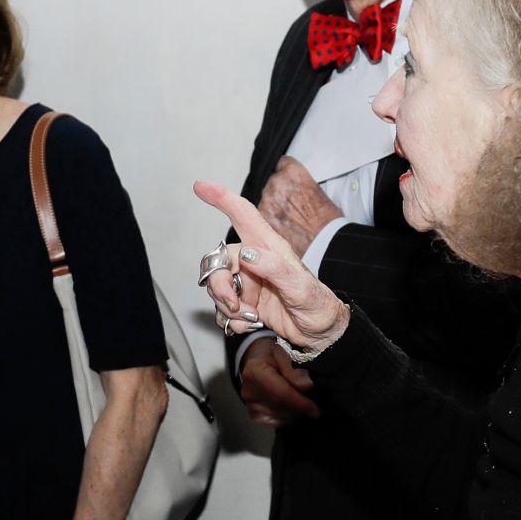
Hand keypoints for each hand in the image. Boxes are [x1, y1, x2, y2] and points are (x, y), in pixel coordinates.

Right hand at [196, 180, 349, 350]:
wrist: (320, 333)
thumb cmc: (318, 305)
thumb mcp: (301, 287)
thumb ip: (275, 268)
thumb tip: (248, 253)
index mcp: (268, 247)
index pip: (243, 215)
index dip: (221, 198)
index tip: (200, 185)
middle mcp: (254, 261)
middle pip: (219, 260)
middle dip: (219, 284)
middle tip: (234, 304)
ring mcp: (247, 282)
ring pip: (217, 285)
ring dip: (226, 305)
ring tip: (249, 317)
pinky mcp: (244, 302)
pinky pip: (223, 307)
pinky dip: (231, 319)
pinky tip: (249, 324)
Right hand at [240, 338, 318, 426]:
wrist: (259, 359)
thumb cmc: (274, 355)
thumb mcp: (286, 353)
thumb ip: (295, 369)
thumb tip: (307, 386)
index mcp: (255, 371)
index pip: (282, 394)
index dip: (301, 403)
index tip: (316, 409)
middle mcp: (249, 390)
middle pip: (282, 408)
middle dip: (300, 408)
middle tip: (313, 404)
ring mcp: (250, 404)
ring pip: (281, 418)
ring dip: (295, 413)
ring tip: (301, 401)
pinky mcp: (254, 415)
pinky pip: (276, 423)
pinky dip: (287, 418)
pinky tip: (291, 407)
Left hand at [257, 157, 341, 255]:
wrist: (324, 240)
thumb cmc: (326, 218)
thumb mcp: (317, 189)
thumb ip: (299, 181)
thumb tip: (293, 185)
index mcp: (292, 171)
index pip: (281, 163)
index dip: (286, 173)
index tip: (288, 180)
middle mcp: (276, 182)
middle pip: (271, 180)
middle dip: (279, 189)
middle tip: (291, 202)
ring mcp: (267, 199)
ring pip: (265, 196)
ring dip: (272, 203)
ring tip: (288, 215)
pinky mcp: (262, 216)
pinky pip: (262, 211)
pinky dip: (269, 216)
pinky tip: (282, 223)